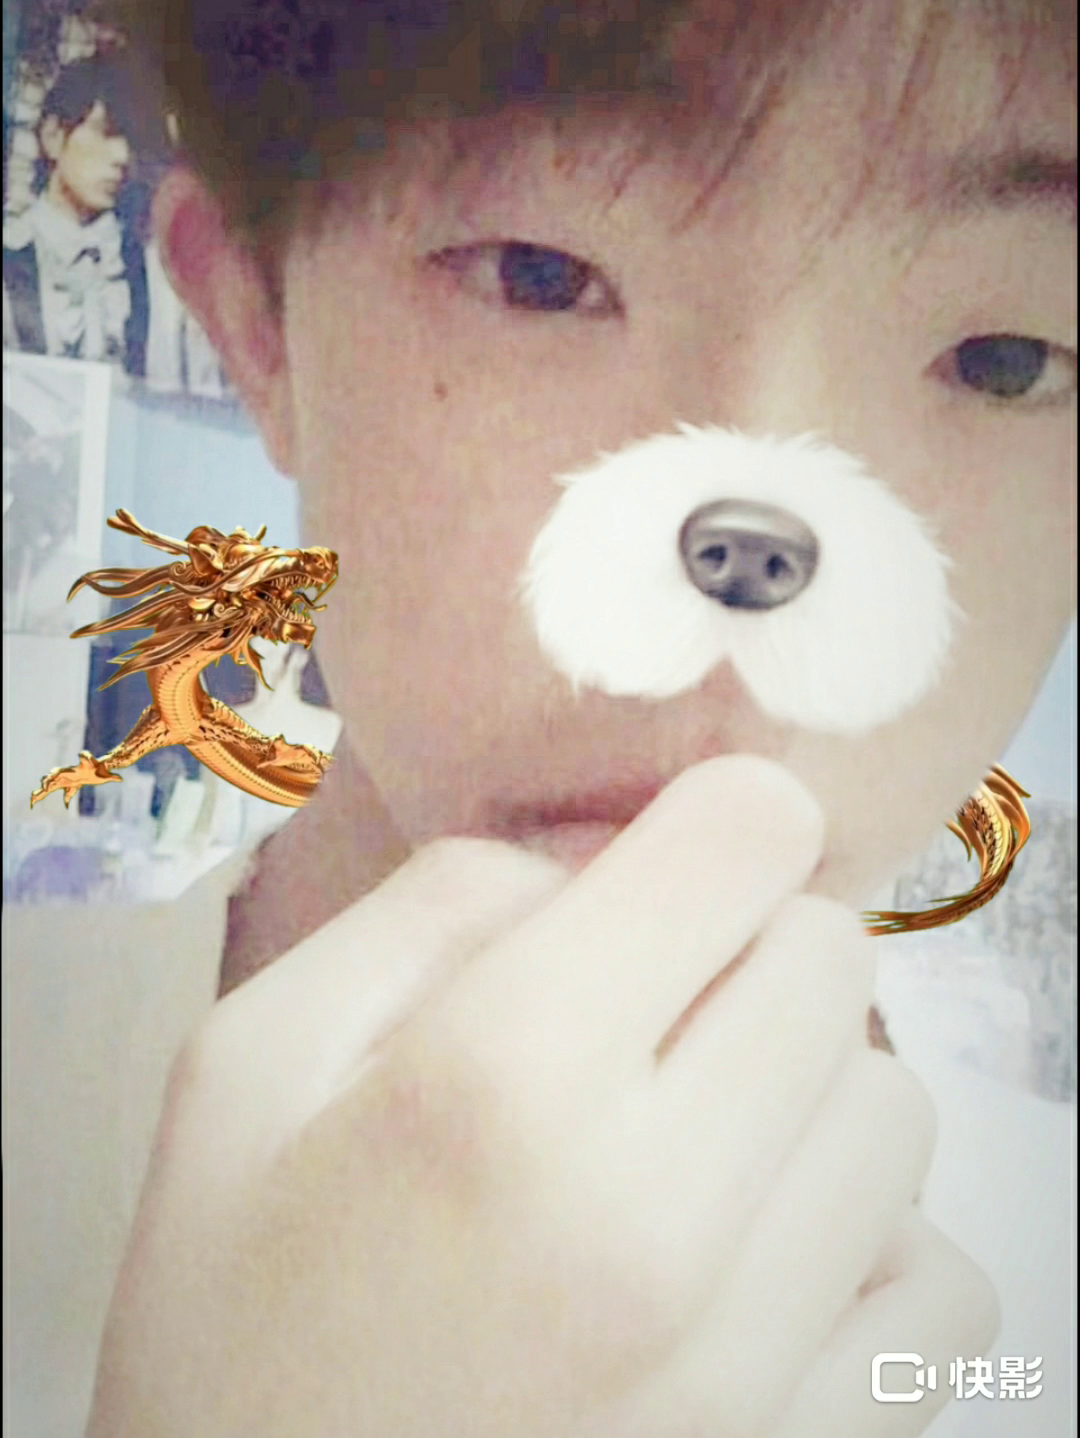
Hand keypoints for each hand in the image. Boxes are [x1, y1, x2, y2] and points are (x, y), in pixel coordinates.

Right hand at [86, 757, 997, 1436]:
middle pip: (831, 960)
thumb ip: (434, 905)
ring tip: (690, 1139)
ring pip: (895, 1109)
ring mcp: (756, 1368)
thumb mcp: (252, 1057)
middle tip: (647, 1011)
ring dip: (805, 1089)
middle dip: (745, 949)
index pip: (747, 841)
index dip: (714, 819)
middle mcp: (659, 1218)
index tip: (670, 863)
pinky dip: (866, 1242)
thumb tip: (606, 858)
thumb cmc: (230, 1312)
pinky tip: (753, 1261)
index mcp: (503, 1083)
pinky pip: (941, 1285)